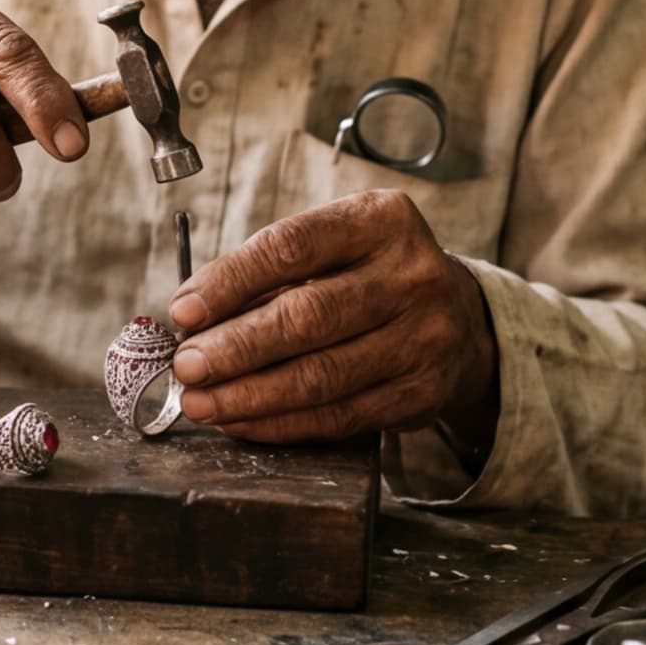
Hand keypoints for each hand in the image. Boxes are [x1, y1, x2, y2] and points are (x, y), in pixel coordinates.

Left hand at [167, 190, 499, 455]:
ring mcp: (423, 337)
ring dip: (249, 394)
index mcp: (381, 221)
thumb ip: (273, 273)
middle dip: (235, 346)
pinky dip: (282, 423)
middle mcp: (411, 275)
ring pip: (321, 375)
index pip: (292, 247)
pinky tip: (242, 421)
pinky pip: (340, 415)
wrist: (461, 320)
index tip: (184, 309)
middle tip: (186, 366)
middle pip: (308, 316)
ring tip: (202, 401)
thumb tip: (194, 317)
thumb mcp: (338, 247)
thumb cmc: (372, 275)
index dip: (231, 281)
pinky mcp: (423, 393)